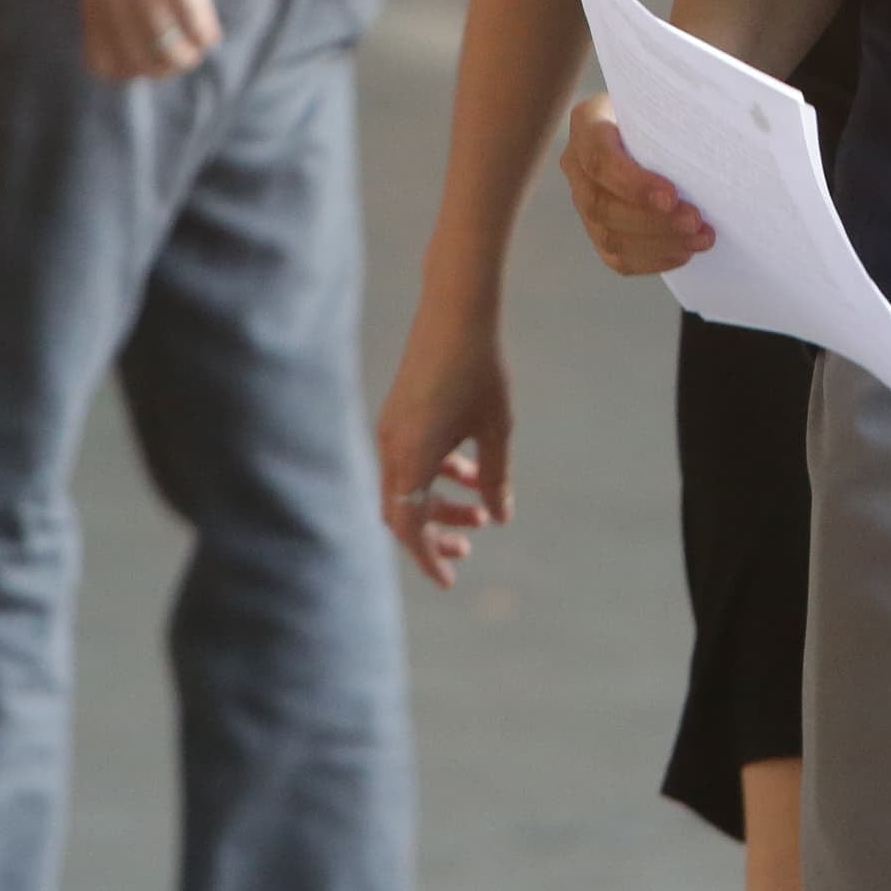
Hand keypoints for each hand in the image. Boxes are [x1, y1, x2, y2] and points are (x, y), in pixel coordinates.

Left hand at [82, 0, 220, 81]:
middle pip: (145, 66)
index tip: (150, 55)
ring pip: (175, 56)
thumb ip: (112, 3)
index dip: (132, 70)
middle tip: (183, 51)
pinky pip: (200, 30)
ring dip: (192, 55)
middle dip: (168, 67)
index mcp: (94, 5)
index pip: (107, 67)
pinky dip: (209, 36)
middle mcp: (117, 7)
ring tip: (200, 42)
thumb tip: (137, 35)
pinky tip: (212, 28)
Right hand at [376, 307, 516, 588]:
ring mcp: (391, 429)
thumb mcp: (497, 429)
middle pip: (403, 511)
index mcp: (410, 457)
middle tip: (471, 545)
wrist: (457, 310)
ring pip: (407, 485)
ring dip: (440, 502)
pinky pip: (409, 460)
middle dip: (435, 533)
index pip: (409, 527)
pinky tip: (470, 468)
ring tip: (481, 507)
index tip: (450, 580)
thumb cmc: (481, 369)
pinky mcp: (398, 413)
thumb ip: (495, 477)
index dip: (428, 557)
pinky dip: (435, 473)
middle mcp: (391, 446)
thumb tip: (499, 518)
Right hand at [559, 96, 714, 274]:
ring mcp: (584, 199)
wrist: (657, 123)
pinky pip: (617, 256)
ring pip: (609, 235)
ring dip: (659, 243)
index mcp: (588, 122)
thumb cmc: (667, 105)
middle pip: (601, 204)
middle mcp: (577, 162)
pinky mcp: (598, 228)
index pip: (599, 158)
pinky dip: (653, 259)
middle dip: (652, 220)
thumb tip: (725, 134)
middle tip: (695, 222)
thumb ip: (681, 111)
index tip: (672, 196)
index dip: (633, 183)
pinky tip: (684, 252)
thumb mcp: (668, 97)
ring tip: (701, 238)